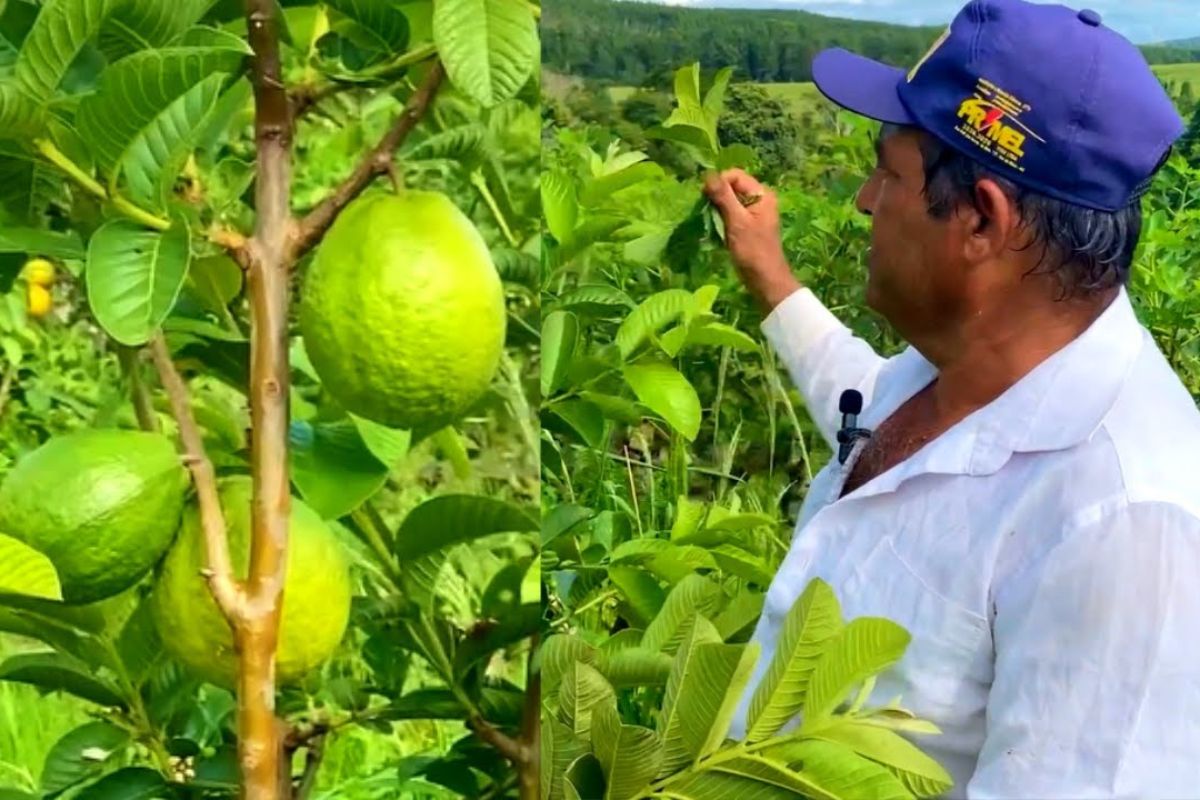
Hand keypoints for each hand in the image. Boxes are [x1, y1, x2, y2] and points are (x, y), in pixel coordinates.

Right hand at [703, 169, 799, 311]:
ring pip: (729, 201)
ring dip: (717, 210)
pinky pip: (731, 214)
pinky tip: (716, 230)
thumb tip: (708, 175)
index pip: (735, 175)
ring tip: (711, 223)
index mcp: (762, 194)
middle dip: (717, 197)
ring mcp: (754, 213)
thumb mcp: (737, 221)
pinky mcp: (747, 225)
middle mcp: (759, 199)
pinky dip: (721, 219)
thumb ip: (723, 197)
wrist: (765, 279)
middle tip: (707, 213)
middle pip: (731, 187)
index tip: (706, 198)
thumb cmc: (753, 250)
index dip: (719, 183)